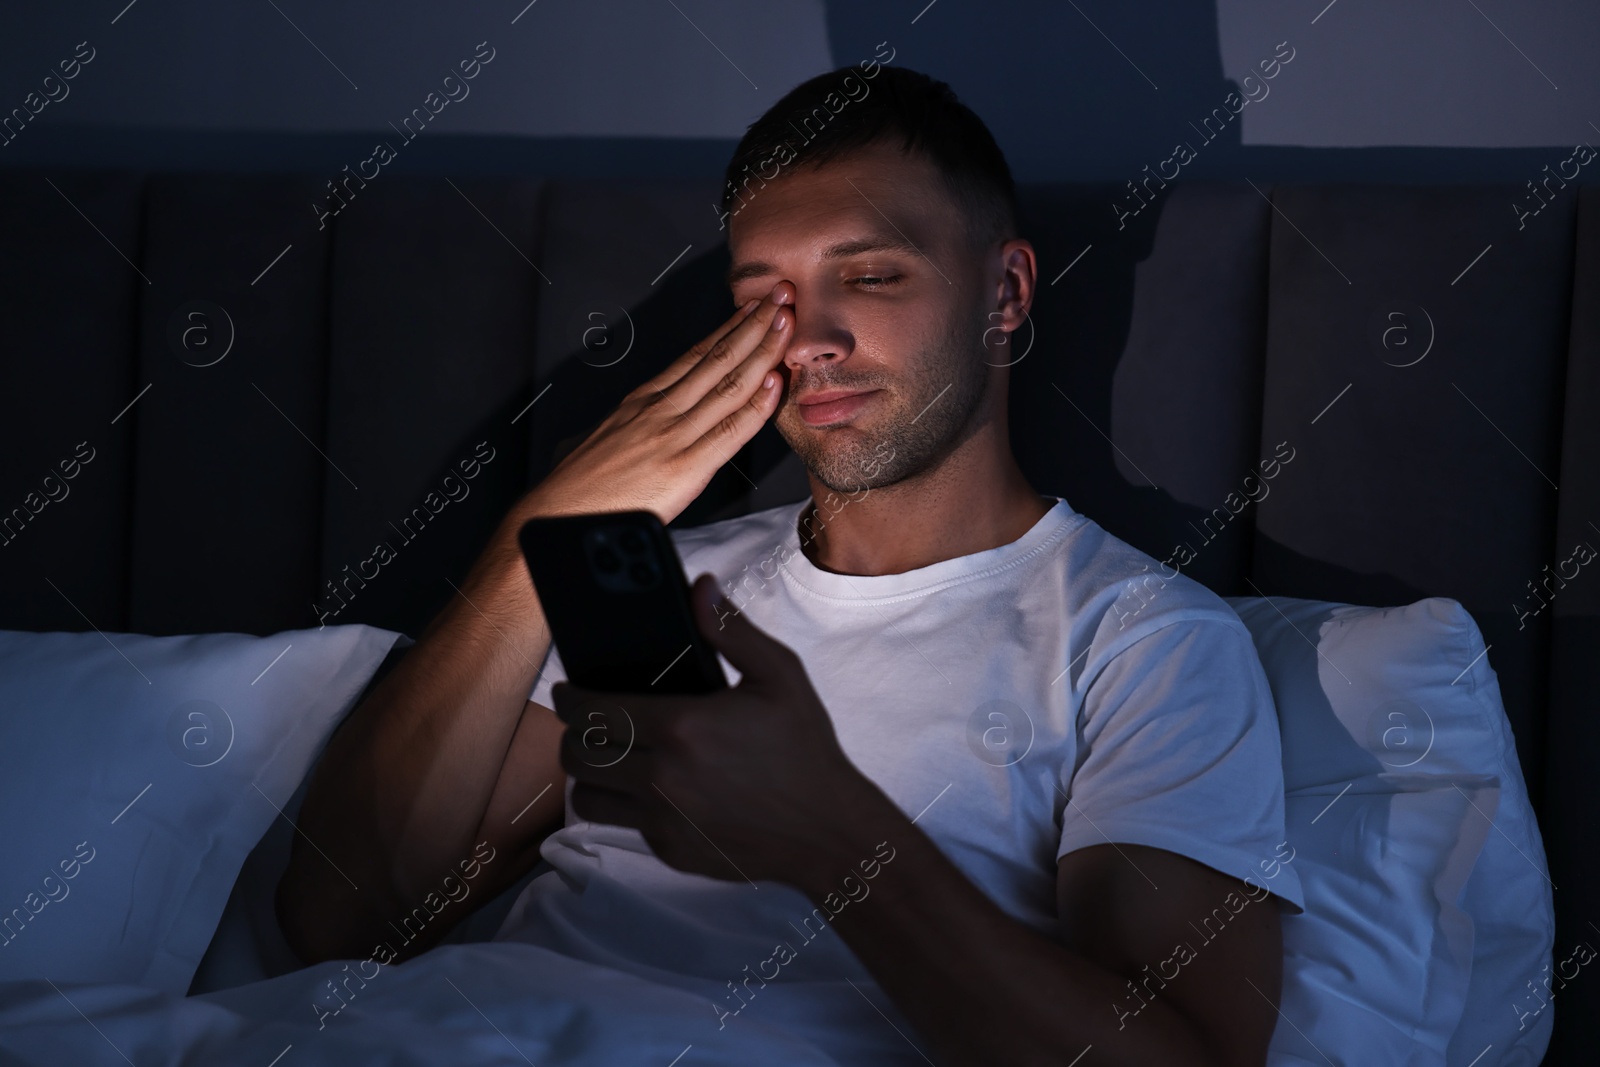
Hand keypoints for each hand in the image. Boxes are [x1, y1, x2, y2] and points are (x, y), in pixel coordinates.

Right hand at [525, 283, 794, 525]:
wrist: (559, 518)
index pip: (694, 356)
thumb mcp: (600, 439)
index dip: (728, 329)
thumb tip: (629, 426)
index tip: (752, 309)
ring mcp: (673, 435)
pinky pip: (730, 431)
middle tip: (781, 296)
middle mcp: (659, 409)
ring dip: (763, 350)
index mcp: (641, 401)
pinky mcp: (684, 467)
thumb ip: (627, 427)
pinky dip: (757, 406)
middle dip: (754, 325)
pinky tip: (775, 383)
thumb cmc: (577, 488)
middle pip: (716, 358)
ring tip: (786, 323)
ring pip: (728, 384)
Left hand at [550, 573, 879, 889]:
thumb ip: (731, 629)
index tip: (566, 690)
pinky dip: (626, 806)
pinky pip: (623, 825)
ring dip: (589, 775)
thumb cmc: (804, 748)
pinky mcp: (669, 850)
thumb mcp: (779, 675)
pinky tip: (650, 788)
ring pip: (587, 796)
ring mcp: (663, 819)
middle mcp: (663, 776)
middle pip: (578, 754)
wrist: (828, 831)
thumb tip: (699, 587)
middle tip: (584, 723)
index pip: (591, 710)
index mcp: (682, 726)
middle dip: (571, 733)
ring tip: (608, 756)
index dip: (568, 697)